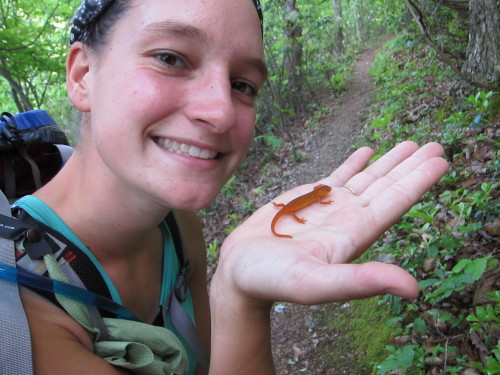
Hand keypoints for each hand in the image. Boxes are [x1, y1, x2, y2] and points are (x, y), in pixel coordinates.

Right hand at [214, 141, 448, 306]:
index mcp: (354, 234)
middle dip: (411, 166)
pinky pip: (338, 176)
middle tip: (436, 145)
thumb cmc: (272, 280)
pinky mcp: (308, 198)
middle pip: (386, 187)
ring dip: (388, 162)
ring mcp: (329, 207)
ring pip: (366, 179)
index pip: (394, 203)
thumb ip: (360, 282)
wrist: (239, 271)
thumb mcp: (315, 283)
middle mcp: (348, 218)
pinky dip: (355, 162)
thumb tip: (413, 290)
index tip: (441, 160)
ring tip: (410, 144)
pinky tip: (368, 150)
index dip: (418, 182)